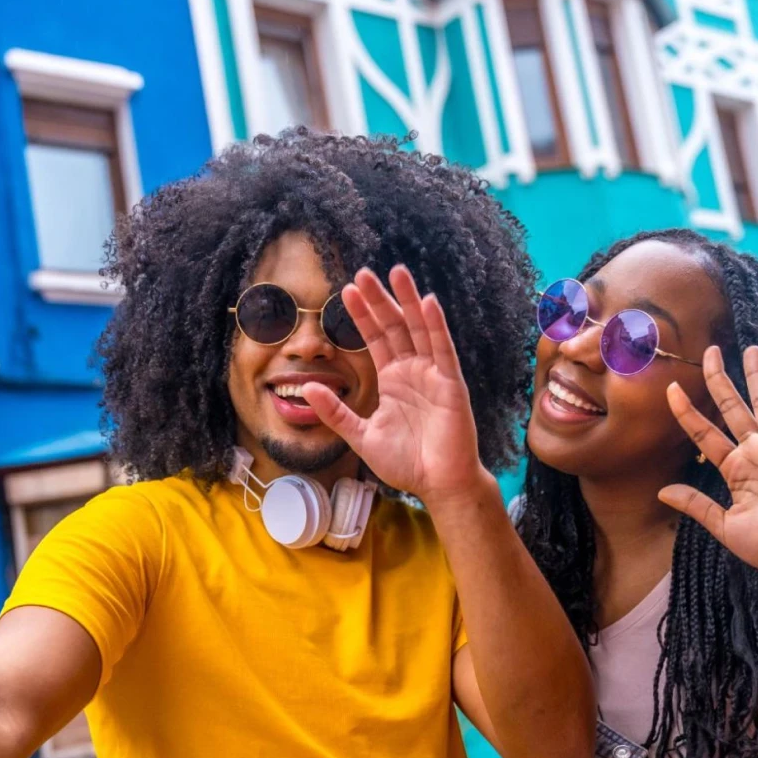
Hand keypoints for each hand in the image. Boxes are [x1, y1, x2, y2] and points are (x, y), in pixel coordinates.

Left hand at [300, 266, 489, 506]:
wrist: (438, 485)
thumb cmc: (406, 463)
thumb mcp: (361, 436)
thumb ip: (335, 412)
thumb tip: (307, 388)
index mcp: (393, 380)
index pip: (375, 339)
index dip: (362, 315)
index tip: (346, 291)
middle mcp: (413, 371)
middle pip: (394, 326)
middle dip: (379, 299)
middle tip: (363, 272)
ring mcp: (433, 374)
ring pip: (419, 329)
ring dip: (408, 300)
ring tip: (396, 272)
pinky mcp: (451, 384)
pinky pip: (442, 350)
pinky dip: (435, 326)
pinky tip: (426, 303)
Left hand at [659, 345, 757, 577]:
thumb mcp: (725, 526)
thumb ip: (697, 505)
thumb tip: (661, 492)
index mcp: (734, 468)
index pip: (704, 433)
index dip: (687, 412)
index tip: (670, 389)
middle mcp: (755, 451)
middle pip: (732, 407)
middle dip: (719, 379)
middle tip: (710, 351)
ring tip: (751, 348)